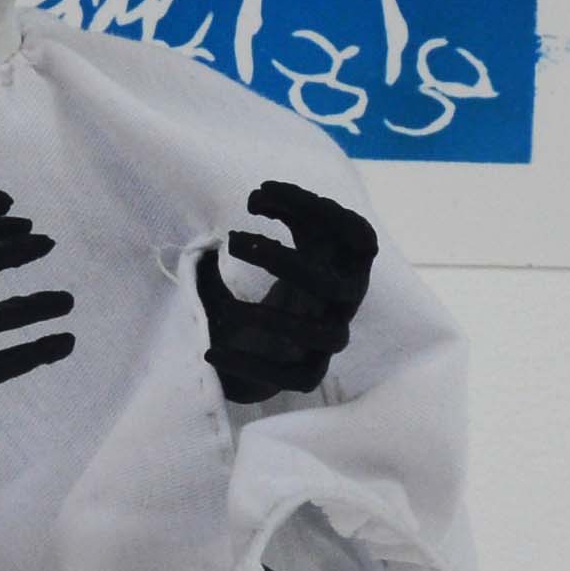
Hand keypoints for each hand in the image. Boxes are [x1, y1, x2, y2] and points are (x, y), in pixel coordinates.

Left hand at [193, 180, 377, 405]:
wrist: (264, 345)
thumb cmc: (279, 283)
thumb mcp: (278, 241)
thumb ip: (274, 213)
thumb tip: (258, 196)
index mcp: (344, 265)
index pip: (358, 237)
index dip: (328, 214)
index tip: (268, 194)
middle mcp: (345, 302)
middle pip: (334, 286)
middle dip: (284, 262)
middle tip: (235, 242)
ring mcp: (330, 339)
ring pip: (323, 335)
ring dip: (273, 319)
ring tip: (227, 310)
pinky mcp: (310, 373)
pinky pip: (291, 376)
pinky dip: (251, 365)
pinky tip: (211, 352)